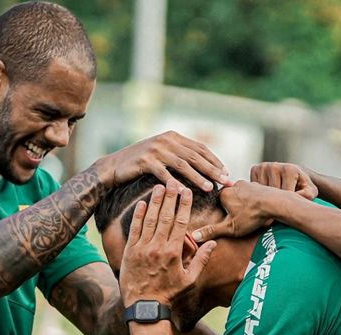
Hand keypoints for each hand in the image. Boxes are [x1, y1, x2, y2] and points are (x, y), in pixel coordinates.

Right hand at [96, 130, 229, 190]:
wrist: (114, 166)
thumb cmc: (141, 164)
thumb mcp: (162, 153)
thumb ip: (180, 154)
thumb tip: (203, 164)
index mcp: (173, 136)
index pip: (200, 148)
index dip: (215, 160)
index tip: (226, 173)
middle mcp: (166, 140)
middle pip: (195, 156)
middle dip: (212, 169)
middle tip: (226, 181)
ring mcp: (156, 149)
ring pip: (183, 165)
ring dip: (198, 177)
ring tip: (210, 188)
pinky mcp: (145, 161)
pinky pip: (164, 174)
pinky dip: (175, 183)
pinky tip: (184, 193)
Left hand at [119, 181, 216, 306]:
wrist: (144, 305)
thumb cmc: (169, 293)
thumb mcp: (189, 279)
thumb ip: (201, 260)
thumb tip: (213, 244)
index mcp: (173, 252)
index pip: (180, 223)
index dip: (184, 205)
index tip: (187, 192)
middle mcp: (158, 247)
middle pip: (165, 217)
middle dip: (170, 197)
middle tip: (173, 182)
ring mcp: (143, 248)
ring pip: (149, 220)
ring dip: (155, 202)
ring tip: (159, 187)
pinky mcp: (130, 251)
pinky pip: (135, 229)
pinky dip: (138, 216)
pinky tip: (143, 204)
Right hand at [192, 181, 287, 242]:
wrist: (276, 203)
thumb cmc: (253, 215)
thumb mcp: (230, 227)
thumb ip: (212, 231)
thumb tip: (194, 236)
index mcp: (224, 194)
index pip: (216, 203)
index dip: (222, 214)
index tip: (228, 221)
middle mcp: (234, 186)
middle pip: (229, 199)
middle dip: (233, 210)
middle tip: (241, 220)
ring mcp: (248, 184)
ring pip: (241, 197)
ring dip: (245, 206)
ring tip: (251, 216)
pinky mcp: (259, 186)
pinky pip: (253, 195)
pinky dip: (255, 202)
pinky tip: (259, 211)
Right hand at [250, 163, 317, 199]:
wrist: (295, 174)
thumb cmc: (302, 185)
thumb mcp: (310, 192)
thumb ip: (307, 196)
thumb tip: (295, 199)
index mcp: (289, 169)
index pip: (284, 194)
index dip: (286, 204)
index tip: (290, 205)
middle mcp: (275, 165)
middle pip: (271, 194)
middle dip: (276, 202)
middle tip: (281, 204)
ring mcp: (264, 166)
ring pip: (261, 192)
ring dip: (267, 199)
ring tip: (275, 199)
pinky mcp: (255, 169)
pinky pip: (254, 188)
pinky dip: (259, 193)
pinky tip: (267, 193)